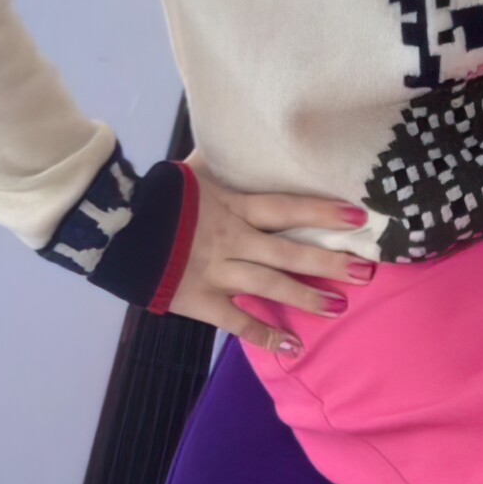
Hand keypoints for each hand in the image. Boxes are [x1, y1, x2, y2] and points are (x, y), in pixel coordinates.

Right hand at [164, 151, 373, 356]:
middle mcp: (231, 239)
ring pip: (270, 285)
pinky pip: (237, 321)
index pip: (286, 207)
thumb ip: (217, 164)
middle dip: (329, 262)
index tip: (358, 216)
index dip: (322, 211)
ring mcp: (216, 271)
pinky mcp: (199, 300)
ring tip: (339, 306)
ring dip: (306, 298)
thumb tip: (229, 136)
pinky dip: (265, 335)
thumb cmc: (158, 198)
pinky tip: (293, 347)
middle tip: (365, 271)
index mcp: (231, 206)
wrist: (117, 230)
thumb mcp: (191, 173)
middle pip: (288, 251)